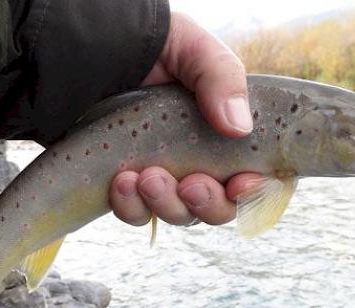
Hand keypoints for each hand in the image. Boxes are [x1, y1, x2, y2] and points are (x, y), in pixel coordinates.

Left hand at [109, 12, 263, 226]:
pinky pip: (137, 214)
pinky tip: (121, 181)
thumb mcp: (195, 50)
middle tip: (190, 185)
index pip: (256, 176)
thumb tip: (239, 127)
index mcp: (229, 134)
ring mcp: (165, 176)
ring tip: (146, 177)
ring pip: (179, 214)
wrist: (98, 49)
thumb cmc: (156, 46)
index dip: (255, 191)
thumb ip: (222, 78)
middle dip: (208, 204)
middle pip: (219, 208)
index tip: (239, 185)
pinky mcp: (130, 185)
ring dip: (167, 204)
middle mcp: (202, 161)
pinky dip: (132, 206)